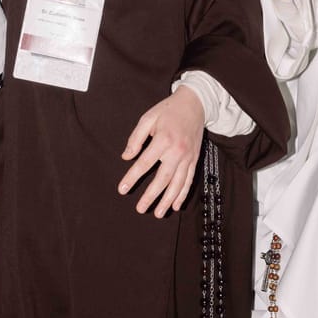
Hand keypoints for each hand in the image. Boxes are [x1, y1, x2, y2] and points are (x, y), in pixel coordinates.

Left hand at [118, 85, 204, 218]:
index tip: (122, 189)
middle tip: (140, 208)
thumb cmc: (168, 110)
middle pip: (162, 178)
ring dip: (167, 200)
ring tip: (158, 213)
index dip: (132, 177)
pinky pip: (189, 180)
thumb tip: (126, 157)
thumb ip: (136, 137)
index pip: (145, 163)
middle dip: (151, 196)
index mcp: (163, 139)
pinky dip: (183, 194)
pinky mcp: (194, 159)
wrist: (195, 104)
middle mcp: (177, 151)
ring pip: (177, 183)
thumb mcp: (148, 118)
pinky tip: (175, 205)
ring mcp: (188, 157)